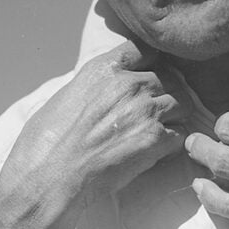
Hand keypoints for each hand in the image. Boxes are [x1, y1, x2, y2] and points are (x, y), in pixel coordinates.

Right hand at [0, 41, 191, 228]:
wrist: (46, 179)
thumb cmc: (45, 144)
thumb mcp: (66, 95)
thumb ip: (95, 85)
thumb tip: (105, 91)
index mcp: (104, 68)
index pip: (146, 49)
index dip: (152, 63)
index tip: (151, 75)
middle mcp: (128, 83)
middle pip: (171, 76)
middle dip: (168, 92)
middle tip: (158, 111)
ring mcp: (144, 109)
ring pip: (183, 102)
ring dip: (175, 117)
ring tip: (160, 131)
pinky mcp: (154, 139)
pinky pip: (180, 134)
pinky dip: (172, 144)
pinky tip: (156, 152)